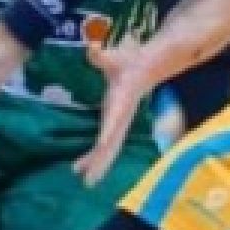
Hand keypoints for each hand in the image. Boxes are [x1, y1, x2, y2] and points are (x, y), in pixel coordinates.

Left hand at [73, 39, 168, 186]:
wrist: (147, 67)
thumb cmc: (129, 62)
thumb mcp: (114, 57)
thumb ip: (101, 55)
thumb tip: (92, 48)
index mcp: (120, 103)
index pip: (113, 121)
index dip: (107, 134)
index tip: (100, 147)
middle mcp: (121, 118)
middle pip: (111, 144)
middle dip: (100, 162)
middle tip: (87, 180)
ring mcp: (118, 123)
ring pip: (109, 149)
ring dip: (97, 164)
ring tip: (83, 179)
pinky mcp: (114, 125)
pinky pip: (105, 146)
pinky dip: (95, 157)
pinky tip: (81, 166)